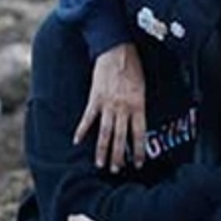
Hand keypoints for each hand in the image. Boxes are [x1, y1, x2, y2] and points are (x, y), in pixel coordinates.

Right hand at [75, 43, 146, 173]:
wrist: (117, 50)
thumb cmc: (133, 66)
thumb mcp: (143, 87)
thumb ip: (139, 105)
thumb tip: (138, 121)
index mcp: (138, 105)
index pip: (139, 134)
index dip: (139, 151)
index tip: (138, 164)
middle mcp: (123, 108)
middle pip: (120, 138)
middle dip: (119, 156)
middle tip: (116, 170)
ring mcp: (108, 104)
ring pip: (105, 133)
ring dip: (102, 150)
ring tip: (100, 164)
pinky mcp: (95, 98)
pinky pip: (88, 118)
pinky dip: (82, 131)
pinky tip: (77, 141)